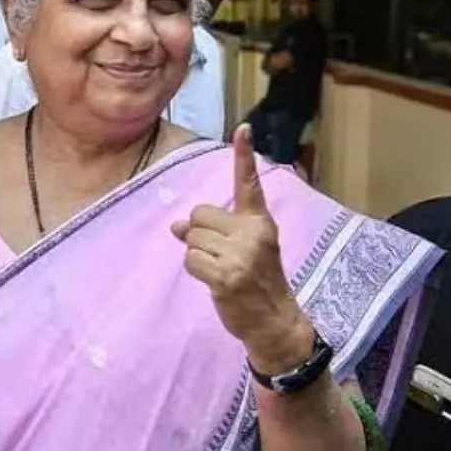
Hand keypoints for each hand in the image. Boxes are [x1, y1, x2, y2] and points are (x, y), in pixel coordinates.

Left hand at [173, 124, 314, 374]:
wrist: (274, 322)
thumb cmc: (255, 282)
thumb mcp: (242, 250)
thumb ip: (214, 232)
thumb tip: (176, 226)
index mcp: (261, 222)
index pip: (249, 184)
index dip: (244, 155)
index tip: (243, 128)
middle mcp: (254, 232)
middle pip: (199, 215)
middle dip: (200, 235)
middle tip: (222, 256)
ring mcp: (242, 254)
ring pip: (192, 238)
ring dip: (198, 256)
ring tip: (221, 271)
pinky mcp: (227, 275)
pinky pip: (190, 259)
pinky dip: (195, 271)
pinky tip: (215, 282)